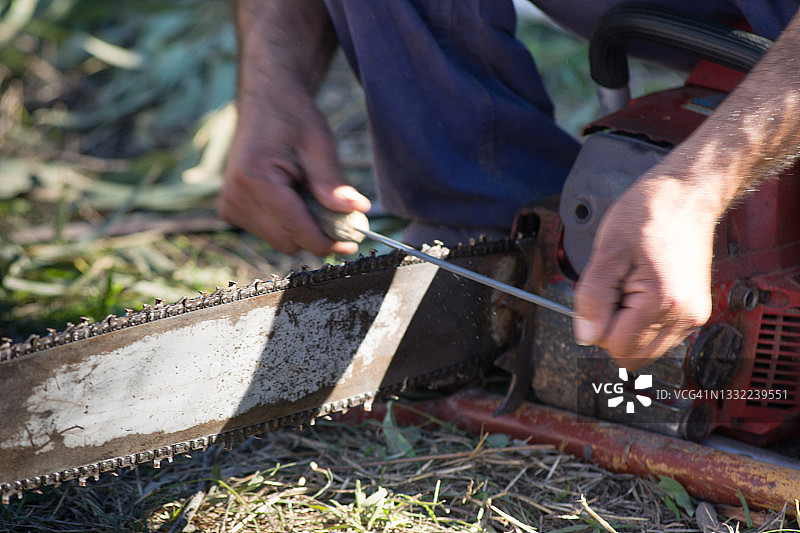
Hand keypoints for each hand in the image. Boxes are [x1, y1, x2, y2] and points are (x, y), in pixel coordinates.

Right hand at [218, 92, 370, 255]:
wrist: (265, 104)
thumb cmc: (292, 119)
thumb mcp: (319, 143)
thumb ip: (333, 181)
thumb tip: (357, 210)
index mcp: (254, 179)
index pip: (295, 229)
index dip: (326, 242)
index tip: (352, 244)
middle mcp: (236, 197)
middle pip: (287, 242)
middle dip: (316, 234)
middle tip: (338, 214)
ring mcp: (230, 206)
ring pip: (280, 241)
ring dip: (302, 227)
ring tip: (308, 193)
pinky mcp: (231, 210)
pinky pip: (270, 233)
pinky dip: (288, 223)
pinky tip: (292, 196)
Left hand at [573, 176, 715, 369]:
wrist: (688, 195)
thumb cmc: (650, 213)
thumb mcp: (607, 251)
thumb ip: (592, 298)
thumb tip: (585, 335)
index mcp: (662, 303)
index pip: (617, 347)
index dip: (597, 326)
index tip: (600, 295)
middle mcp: (684, 317)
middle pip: (633, 355)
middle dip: (613, 330)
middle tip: (614, 291)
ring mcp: (692, 316)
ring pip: (646, 349)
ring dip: (628, 327)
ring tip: (630, 286)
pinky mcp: (694, 311)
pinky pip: (659, 336)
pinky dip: (643, 321)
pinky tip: (642, 290)